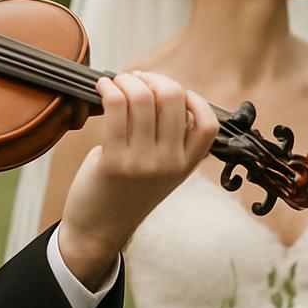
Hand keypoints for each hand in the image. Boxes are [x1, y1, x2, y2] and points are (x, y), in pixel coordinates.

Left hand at [59, 71, 217, 287]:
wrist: (99, 229)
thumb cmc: (126, 191)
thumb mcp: (161, 171)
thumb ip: (170, 139)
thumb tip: (160, 89)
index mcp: (186, 165)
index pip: (208, 123)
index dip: (192, 99)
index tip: (170, 92)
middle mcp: (169, 163)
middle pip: (172, 97)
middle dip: (153, 78)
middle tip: (137, 79)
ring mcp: (143, 162)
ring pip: (142, 97)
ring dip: (126, 80)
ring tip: (116, 82)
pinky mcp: (114, 160)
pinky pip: (116, 107)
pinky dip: (109, 88)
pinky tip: (103, 87)